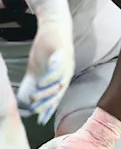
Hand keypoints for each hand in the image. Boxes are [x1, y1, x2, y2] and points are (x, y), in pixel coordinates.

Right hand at [17, 10, 74, 124]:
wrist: (54, 28)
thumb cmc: (46, 50)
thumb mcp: (37, 68)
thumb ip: (33, 82)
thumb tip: (25, 96)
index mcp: (62, 80)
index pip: (56, 98)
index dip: (49, 109)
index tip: (40, 120)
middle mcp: (67, 75)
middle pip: (58, 94)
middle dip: (47, 104)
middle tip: (35, 110)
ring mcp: (66, 65)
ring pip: (58, 84)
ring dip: (46, 92)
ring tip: (35, 98)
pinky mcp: (63, 55)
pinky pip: (58, 69)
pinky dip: (50, 77)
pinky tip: (41, 82)